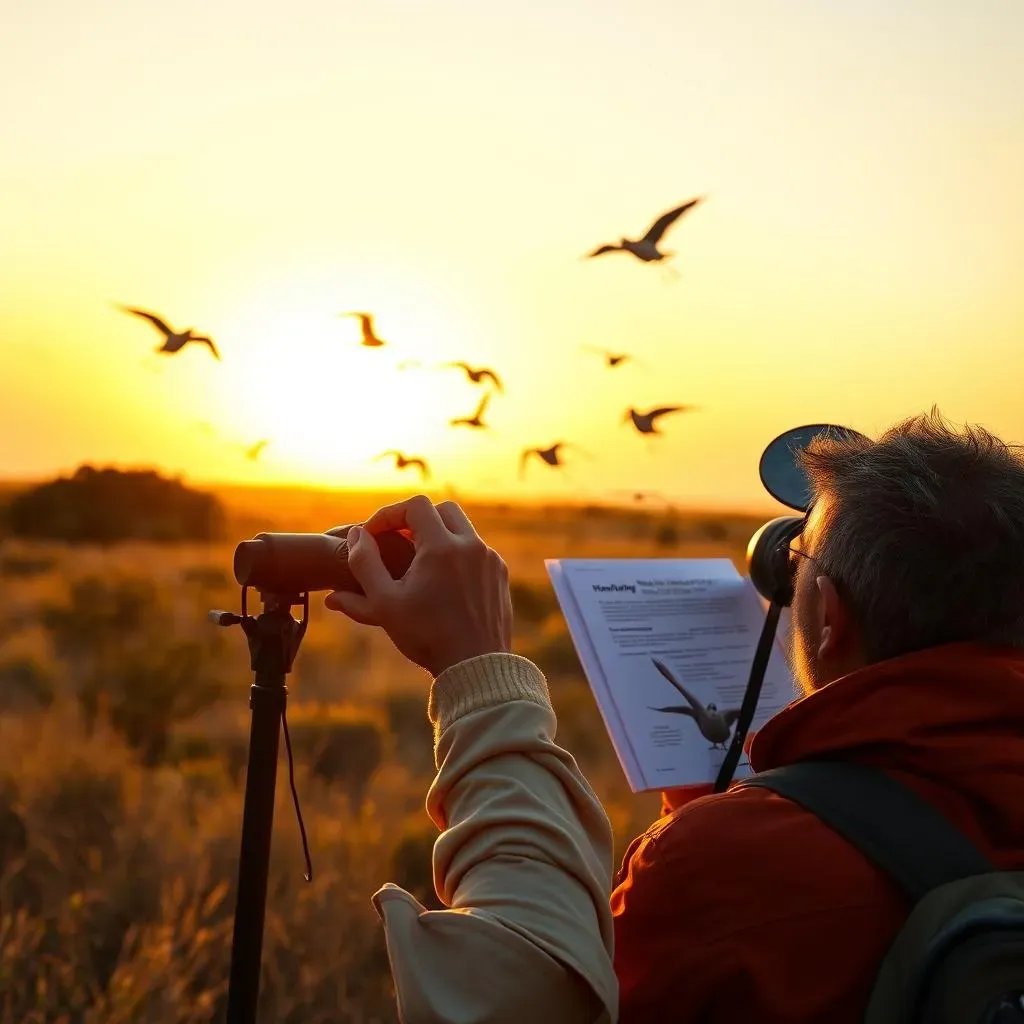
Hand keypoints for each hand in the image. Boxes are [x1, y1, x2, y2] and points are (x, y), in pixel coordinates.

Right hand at [324, 495, 512, 675]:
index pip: (415, 506)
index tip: (374, 535)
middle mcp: (471, 545)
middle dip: (415, 520)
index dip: (389, 515)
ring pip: (462, 529)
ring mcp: (490, 559)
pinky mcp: (500, 574)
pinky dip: (456, 554)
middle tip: (395, 541)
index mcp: (442, 547)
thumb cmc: (426, 636)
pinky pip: (476, 550)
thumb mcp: (384, 603)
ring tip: (416, 561)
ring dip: (437, 536)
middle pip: (441, 510)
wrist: (475, 667)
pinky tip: (442, 580)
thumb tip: (356, 535)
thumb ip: (364, 564)